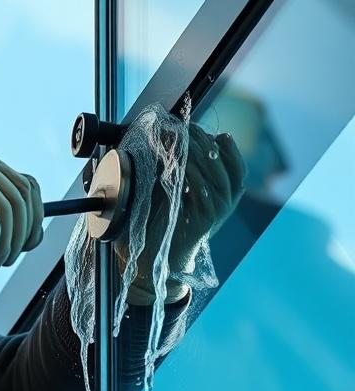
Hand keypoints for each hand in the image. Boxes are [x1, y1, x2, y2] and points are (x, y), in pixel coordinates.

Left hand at [123, 124, 245, 302]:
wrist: (156, 262)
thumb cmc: (161, 226)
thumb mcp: (173, 195)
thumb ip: (178, 172)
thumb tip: (170, 141)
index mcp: (223, 193)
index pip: (233, 160)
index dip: (221, 142)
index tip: (201, 128)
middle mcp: (226, 201)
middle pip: (223, 159)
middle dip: (203, 139)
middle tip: (186, 127)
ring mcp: (218, 210)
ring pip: (214, 170)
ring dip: (196, 151)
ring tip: (181, 137)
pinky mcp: (206, 219)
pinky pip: (200, 188)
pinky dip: (189, 171)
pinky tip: (177, 161)